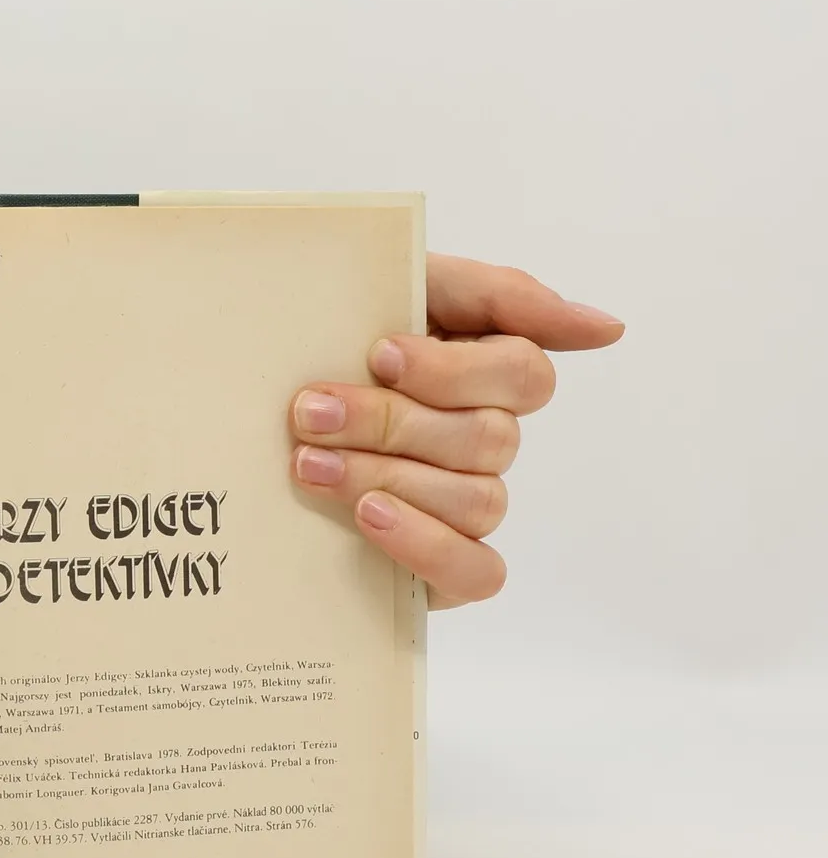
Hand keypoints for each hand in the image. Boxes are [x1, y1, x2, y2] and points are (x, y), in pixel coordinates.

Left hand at [288, 255, 623, 606]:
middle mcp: (487, 440)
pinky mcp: (445, 565)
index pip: (524, 375)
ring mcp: (469, 505)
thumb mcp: (404, 286)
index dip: (455, 370)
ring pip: (477, 501)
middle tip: (311, 410)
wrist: (248, 390)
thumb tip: (608, 328)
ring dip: (386, 477)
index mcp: (486, 372)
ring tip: (308, 463)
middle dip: (391, 422)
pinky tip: (369, 517)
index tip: (379, 352)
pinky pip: (477, 571)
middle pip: (488, 439)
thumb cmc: (332, 333)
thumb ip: (500, 295)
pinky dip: (428, 545)